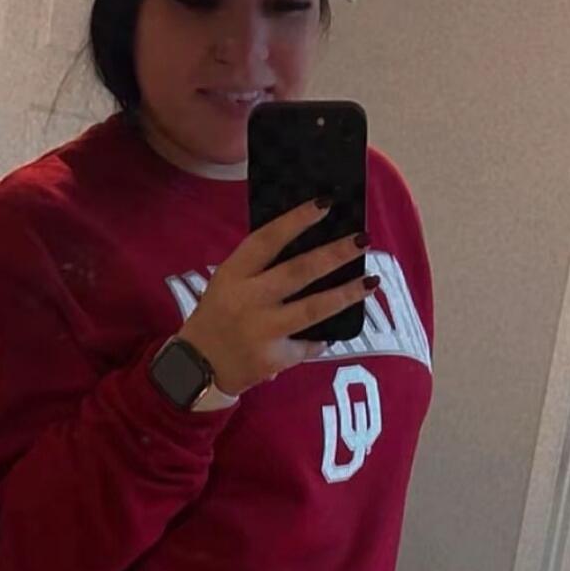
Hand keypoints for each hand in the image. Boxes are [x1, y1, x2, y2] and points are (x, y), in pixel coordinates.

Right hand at [182, 200, 371, 397]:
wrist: (199, 366)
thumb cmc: (219, 315)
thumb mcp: (229, 283)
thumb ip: (261, 267)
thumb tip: (312, 243)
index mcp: (234, 274)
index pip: (267, 239)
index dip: (296, 220)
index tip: (325, 204)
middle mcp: (248, 300)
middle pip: (299, 271)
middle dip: (334, 254)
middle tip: (362, 240)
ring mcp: (262, 330)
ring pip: (313, 309)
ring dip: (345, 294)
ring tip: (371, 282)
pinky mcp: (274, 358)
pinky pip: (309, 344)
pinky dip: (324, 337)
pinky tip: (337, 330)